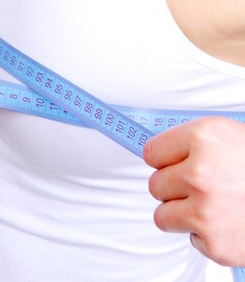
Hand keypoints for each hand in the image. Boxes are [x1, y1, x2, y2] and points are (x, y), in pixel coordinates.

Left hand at [144, 116, 244, 266]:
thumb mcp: (226, 135)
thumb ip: (190, 143)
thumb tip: (157, 154)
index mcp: (203, 138)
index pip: (151, 152)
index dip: (164, 158)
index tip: (171, 163)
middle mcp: (200, 172)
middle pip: (155, 184)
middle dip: (174, 186)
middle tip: (200, 185)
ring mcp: (205, 210)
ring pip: (163, 214)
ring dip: (182, 212)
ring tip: (210, 204)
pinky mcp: (214, 243)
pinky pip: (189, 237)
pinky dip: (205, 233)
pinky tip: (227, 221)